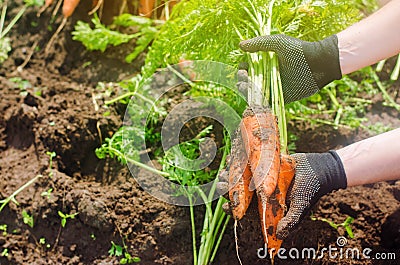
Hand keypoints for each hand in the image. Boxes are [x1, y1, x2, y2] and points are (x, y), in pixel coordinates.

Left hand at [217, 150, 346, 238]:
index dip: (235, 208)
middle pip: (241, 191)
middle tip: (220, 184)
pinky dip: (241, 159)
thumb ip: (291, 220)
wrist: (319, 168)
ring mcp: (262, 176)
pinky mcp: (265, 162)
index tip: (226, 207)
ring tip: (223, 171)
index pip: (247, 209)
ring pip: (242, 176)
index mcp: (267, 204)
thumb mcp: (301, 206)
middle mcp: (262, 191)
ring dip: (232, 174)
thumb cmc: (310, 189)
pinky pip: (250, 161)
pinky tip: (234, 156)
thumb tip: (280, 235)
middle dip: (229, 189)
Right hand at [239, 34, 341, 102]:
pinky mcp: (282, 97)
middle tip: (243, 76)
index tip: (243, 67)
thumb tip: (241, 45)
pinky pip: (268, 102)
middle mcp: (270, 75)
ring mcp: (276, 87)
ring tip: (244, 86)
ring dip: (247, 91)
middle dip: (242, 79)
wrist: (318, 63)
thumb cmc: (299, 50)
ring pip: (256, 92)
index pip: (250, 68)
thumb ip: (259, 43)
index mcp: (268, 63)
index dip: (243, 68)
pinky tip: (252, 99)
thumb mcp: (277, 42)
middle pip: (250, 80)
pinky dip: (258, 103)